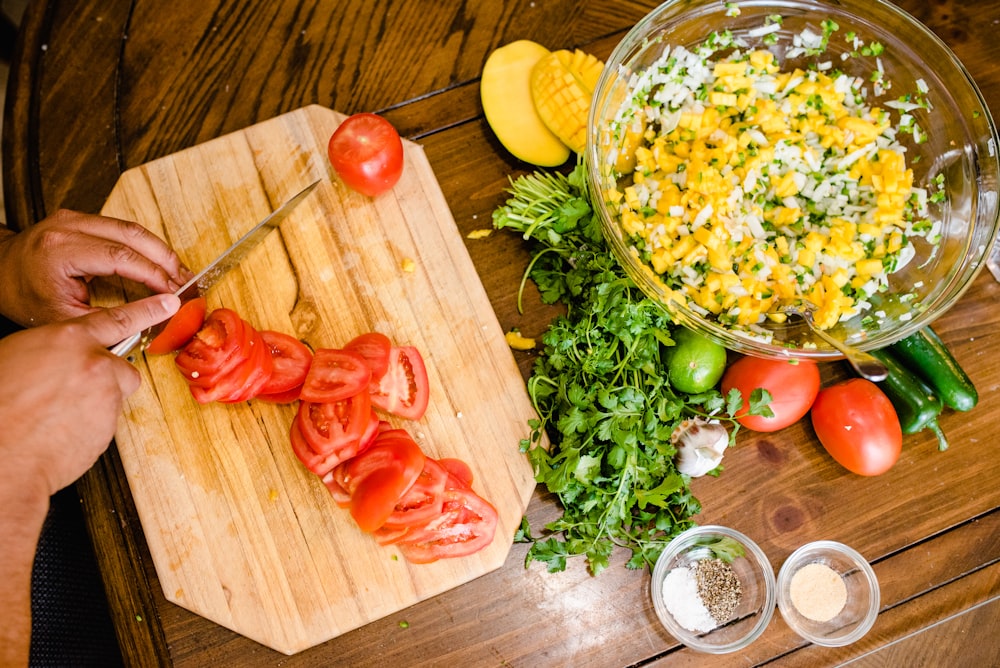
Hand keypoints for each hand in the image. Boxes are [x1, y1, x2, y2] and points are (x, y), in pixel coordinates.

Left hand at [0, 209, 191, 326]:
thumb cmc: (22, 295)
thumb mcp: (62, 317)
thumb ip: (106, 318)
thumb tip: (148, 321)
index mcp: (60, 249)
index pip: (120, 257)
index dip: (153, 275)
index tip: (173, 293)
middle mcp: (68, 226)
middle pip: (132, 235)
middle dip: (165, 260)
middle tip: (186, 281)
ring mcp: (74, 217)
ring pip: (131, 228)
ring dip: (160, 250)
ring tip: (179, 273)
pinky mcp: (80, 217)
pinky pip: (122, 228)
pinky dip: (145, 245)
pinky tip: (159, 262)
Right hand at [0, 293, 179, 496]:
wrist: (1, 453)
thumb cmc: (0, 405)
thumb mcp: (16, 355)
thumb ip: (50, 349)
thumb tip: (59, 355)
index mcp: (67, 340)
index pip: (118, 320)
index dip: (146, 311)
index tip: (168, 305)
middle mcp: (94, 365)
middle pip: (121, 367)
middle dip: (106, 377)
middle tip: (73, 391)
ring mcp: (106, 397)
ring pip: (113, 397)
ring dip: (95, 404)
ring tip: (58, 414)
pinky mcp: (109, 427)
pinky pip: (105, 423)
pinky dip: (89, 427)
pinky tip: (61, 431)